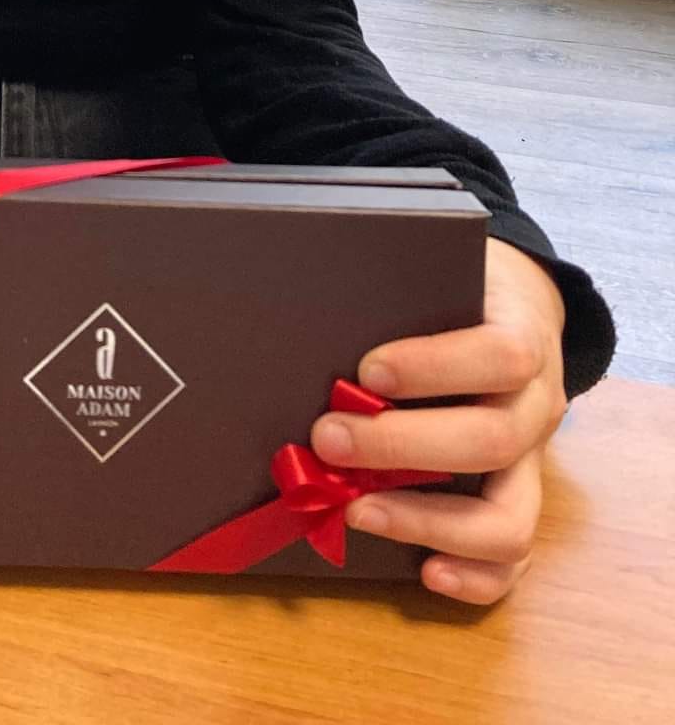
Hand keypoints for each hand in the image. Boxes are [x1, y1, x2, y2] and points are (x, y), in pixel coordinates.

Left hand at [310, 237, 568, 602]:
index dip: (435, 367)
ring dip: (427, 520)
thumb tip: (316, 318)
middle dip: (402, 447)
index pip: (500, 356)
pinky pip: (513, 560)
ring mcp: (534, 464)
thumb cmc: (460, 293)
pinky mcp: (520, 503)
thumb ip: (397, 297)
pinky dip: (472, 576)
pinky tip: (425, 570)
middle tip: (329, 439)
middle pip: (493, 440)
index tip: (368, 371)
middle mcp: (537, 408)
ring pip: (511, 519)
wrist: (518, 310)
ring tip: (356, 509)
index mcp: (523, 339)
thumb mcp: (441, 277)